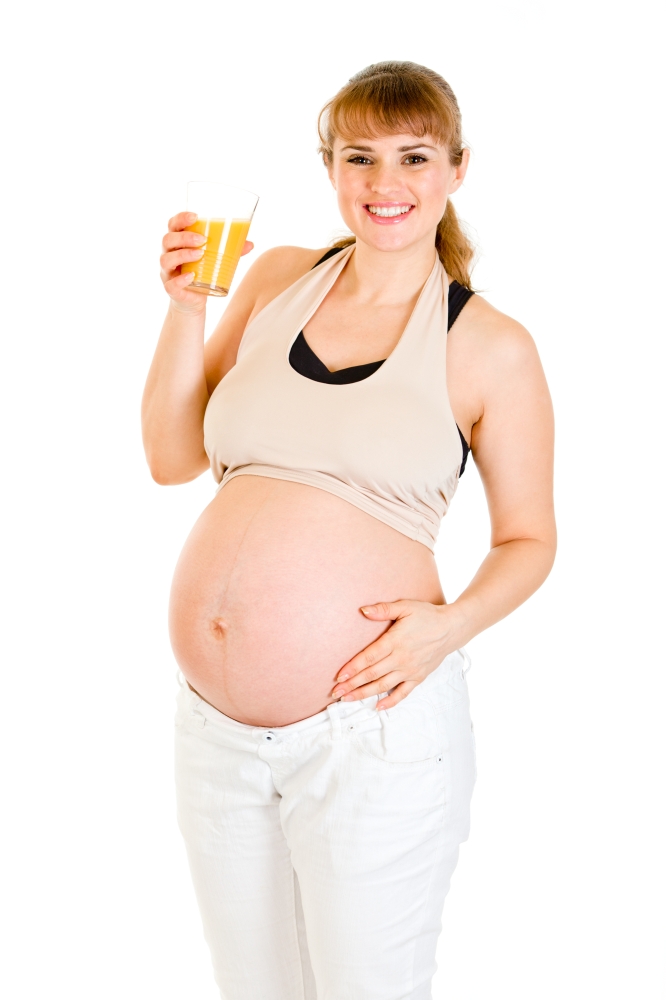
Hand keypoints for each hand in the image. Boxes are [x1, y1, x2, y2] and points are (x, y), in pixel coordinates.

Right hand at [160, 211, 253, 312]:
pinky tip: (192, 276)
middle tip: (203, 239)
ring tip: (200, 254)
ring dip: (183, 255)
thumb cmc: (202, 273)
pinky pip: (171, 283)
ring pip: (166, 259)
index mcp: (177, 242)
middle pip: (168, 239)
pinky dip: (180, 279)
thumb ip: (230, 251)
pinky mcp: (171, 288)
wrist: (193, 300)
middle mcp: (169, 254)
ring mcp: (168, 272)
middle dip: (184, 237)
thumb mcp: (215, 259)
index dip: (181, 218)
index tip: (195, 216)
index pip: (172, 225)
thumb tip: (250, 244)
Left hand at [331, 600, 465, 709]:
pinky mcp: (418, 677)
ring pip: (383, 686)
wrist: (451, 628)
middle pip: (372, 675)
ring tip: (348, 699)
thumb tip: (362, 610)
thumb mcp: (405, 606)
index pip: (369, 657)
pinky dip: (390, 702)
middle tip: (335, 692)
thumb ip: (383, 609)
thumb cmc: (427, 615)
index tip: (339, 676)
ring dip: (364, 694)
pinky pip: (402, 693)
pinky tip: (378, 707)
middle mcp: (401, 658)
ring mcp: (410, 670)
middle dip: (352, 685)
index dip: (352, 668)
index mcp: (395, 641)